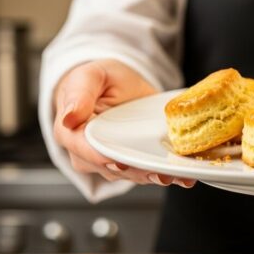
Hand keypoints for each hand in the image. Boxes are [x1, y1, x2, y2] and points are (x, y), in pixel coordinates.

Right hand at [53, 59, 195, 187]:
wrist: (115, 85)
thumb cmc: (99, 80)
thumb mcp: (89, 76)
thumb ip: (79, 94)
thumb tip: (69, 117)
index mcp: (71, 133)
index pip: (85, 151)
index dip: (102, 158)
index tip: (122, 162)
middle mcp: (87, 154)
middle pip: (112, 168)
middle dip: (138, 173)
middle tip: (162, 174)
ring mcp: (110, 161)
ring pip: (131, 175)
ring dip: (155, 177)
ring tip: (178, 176)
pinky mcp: (131, 162)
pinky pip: (145, 172)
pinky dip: (166, 175)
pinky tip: (184, 177)